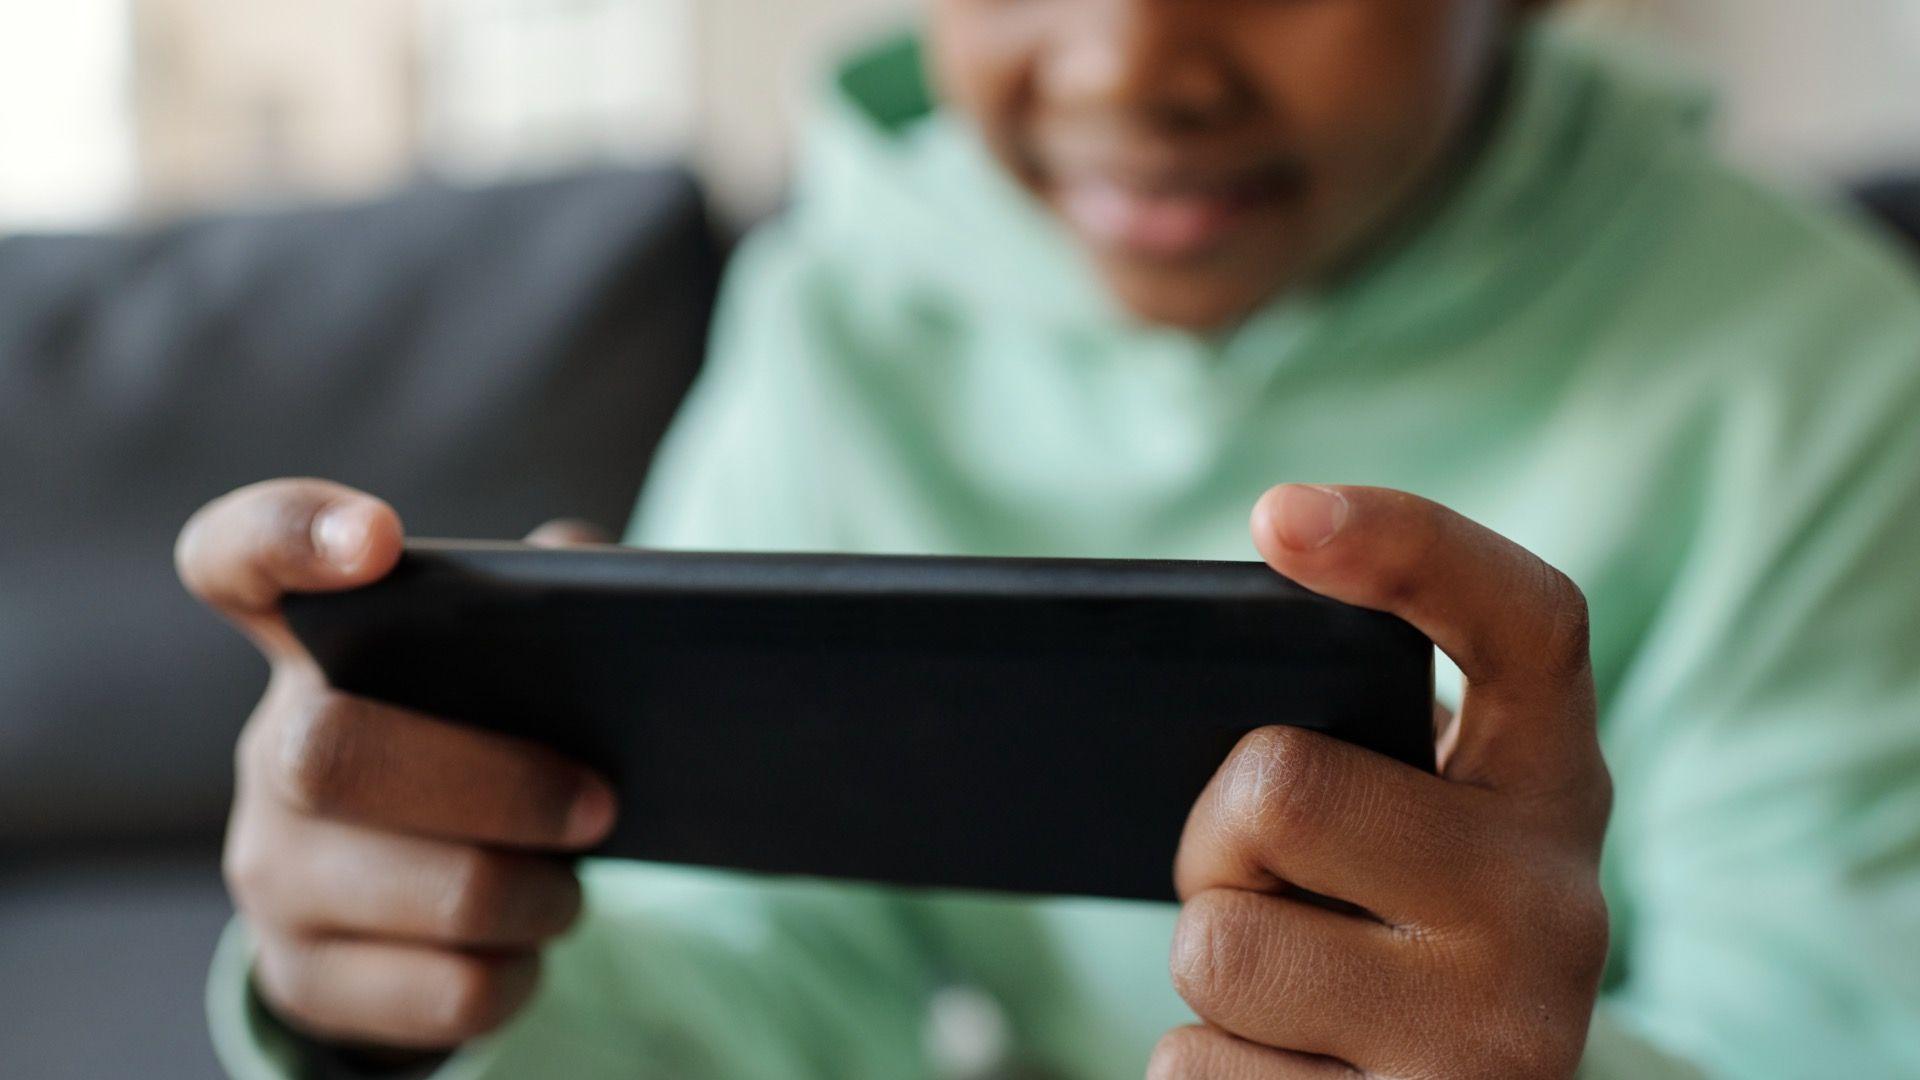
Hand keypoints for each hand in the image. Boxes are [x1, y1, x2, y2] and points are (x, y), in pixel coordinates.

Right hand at [177, 479, 618, 1050]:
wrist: (433, 912)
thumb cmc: (488, 744)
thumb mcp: (513, 666)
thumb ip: (548, 594)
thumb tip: (586, 568)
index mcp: (316, 643)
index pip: (243, 557)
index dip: (290, 534)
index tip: (377, 538)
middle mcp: (269, 750)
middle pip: (334, 752)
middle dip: (496, 784)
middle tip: (600, 803)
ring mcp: (273, 874)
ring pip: (413, 889)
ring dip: (527, 891)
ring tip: (573, 887)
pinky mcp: (305, 979)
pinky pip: (440, 990)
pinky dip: (515, 972)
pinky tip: (530, 949)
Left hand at [1152, 485, 1610, 1078]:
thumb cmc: (1390, 938)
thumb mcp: (1403, 828)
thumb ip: (1343, 750)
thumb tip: (1149, 687)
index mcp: (1554, 783)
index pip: (1525, 621)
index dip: (1407, 544)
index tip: (1276, 514)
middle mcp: (1560, 905)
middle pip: (1276, 787)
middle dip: (1215, 839)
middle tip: (1263, 881)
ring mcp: (1503, 1037)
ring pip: (1216, 945)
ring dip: (1211, 967)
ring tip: (1293, 993)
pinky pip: (1193, 1070)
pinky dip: (1206, 1070)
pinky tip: (1293, 1075)